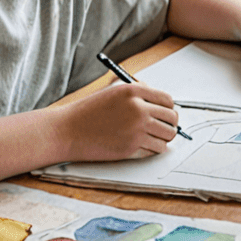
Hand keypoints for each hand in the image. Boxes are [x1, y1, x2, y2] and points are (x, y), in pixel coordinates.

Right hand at [57, 82, 178, 161]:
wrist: (68, 130)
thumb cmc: (89, 111)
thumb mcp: (114, 92)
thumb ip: (138, 93)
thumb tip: (162, 103)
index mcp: (134, 91)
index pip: (168, 100)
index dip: (169, 109)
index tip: (165, 114)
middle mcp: (138, 109)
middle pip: (172, 119)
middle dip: (170, 125)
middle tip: (163, 129)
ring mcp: (136, 129)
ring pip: (167, 137)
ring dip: (163, 139)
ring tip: (153, 138)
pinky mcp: (131, 148)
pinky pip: (156, 150)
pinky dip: (153, 149)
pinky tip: (143, 146)